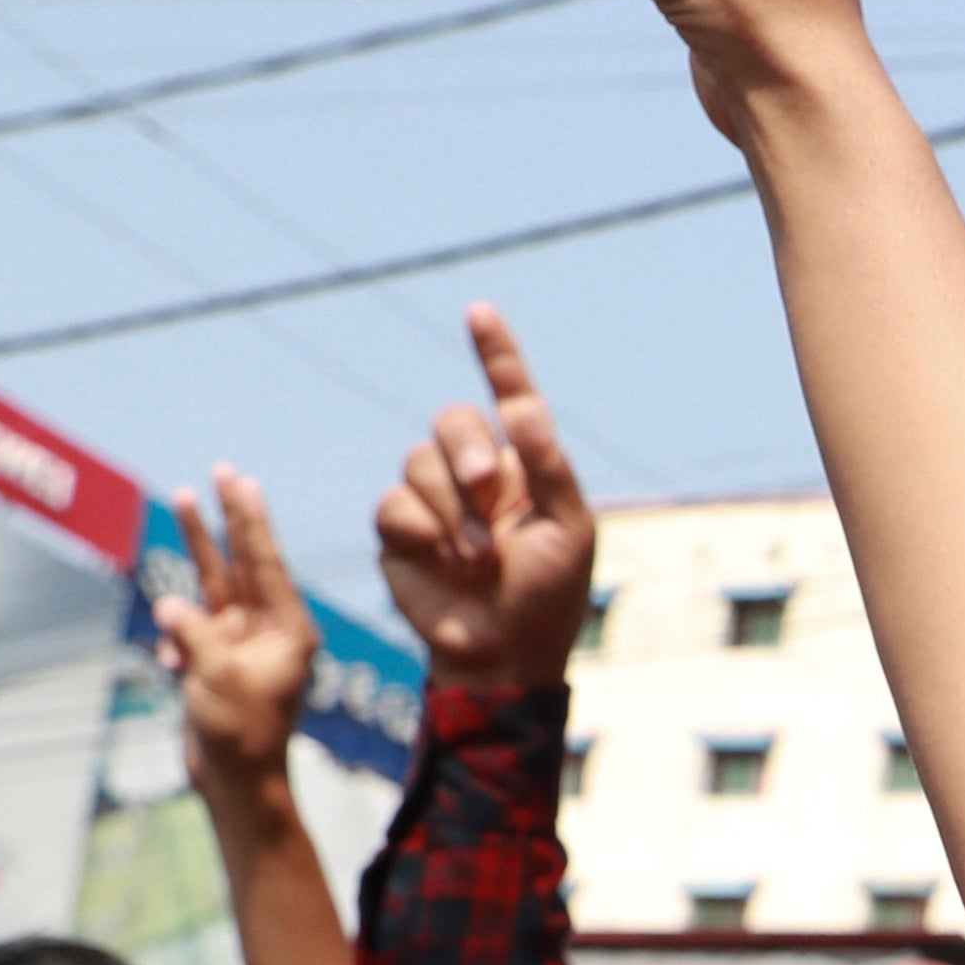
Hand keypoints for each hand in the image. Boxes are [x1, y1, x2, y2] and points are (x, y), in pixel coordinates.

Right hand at [154, 465, 315, 793]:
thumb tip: (169, 606)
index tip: (241, 481)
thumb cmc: (240, 734)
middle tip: (223, 472)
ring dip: (197, 546)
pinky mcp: (218, 658)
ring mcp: (244, 641)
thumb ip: (194, 634)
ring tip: (181, 499)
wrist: (237, 783)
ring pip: (216, 582)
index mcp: (289, 630)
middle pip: (245, 561)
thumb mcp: (216, 677)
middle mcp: (271, 629)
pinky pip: (191, 626)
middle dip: (229, 517)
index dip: (249, 519)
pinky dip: (175, 632)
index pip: (266, 562)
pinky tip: (168, 657)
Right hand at [372, 306, 599, 692]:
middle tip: (491, 488)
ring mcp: (435, 500)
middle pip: (451, 420)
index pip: (508, 396)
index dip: (495, 354)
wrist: (504, 652)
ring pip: (418, 460)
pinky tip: (445, 560)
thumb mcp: (571, 529)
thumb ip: (549, 466)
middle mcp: (475, 473)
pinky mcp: (400, 531)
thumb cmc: (549, 595)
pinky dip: (422, 528)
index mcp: (524, 466)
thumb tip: (523, 406)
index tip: (480, 312)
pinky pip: (393, 504)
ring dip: (451, 505)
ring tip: (479, 553)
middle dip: (467, 448)